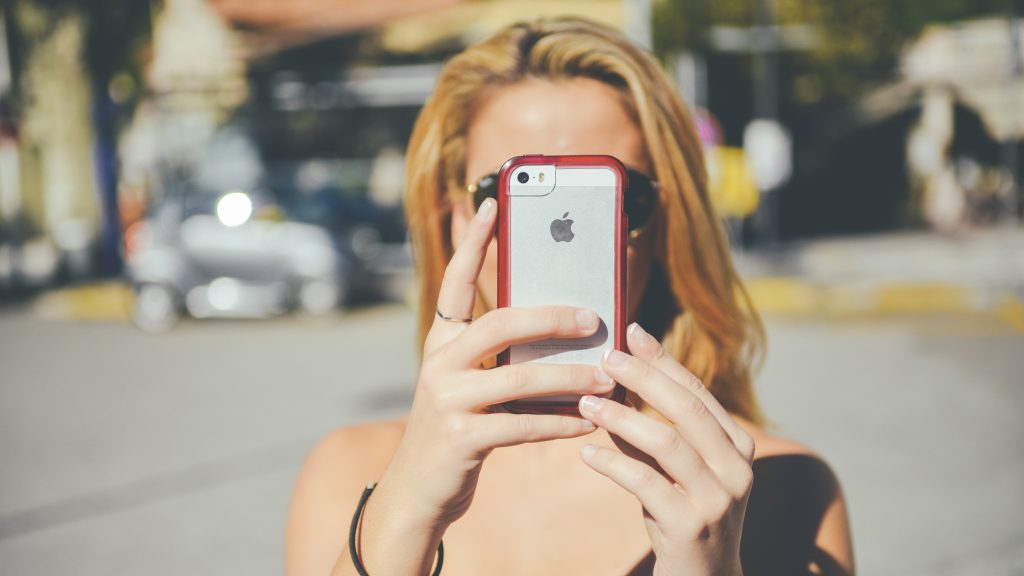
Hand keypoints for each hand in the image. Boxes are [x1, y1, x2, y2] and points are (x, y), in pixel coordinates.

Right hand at [376, 197, 614, 532]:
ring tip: (606, 377)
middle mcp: (438, 362)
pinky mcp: (460, 437)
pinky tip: (587, 420)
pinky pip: (523, 425)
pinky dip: (560, 423)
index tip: (491, 203)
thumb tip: (567, 332)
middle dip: (552, 317)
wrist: (420, 489)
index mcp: (441, 341)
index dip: (473, 242)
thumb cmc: (459, 427)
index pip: (456, 282)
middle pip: (500, 323)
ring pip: (519, 376)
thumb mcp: (470, 383)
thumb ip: (502, 357)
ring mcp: (446, 399)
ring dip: (570, 378)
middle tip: (593, 318)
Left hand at [576, 323, 755, 575]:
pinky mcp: (691, 527)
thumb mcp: (672, 470)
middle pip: (687, 409)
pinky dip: (613, 464)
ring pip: (668, 443)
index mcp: (738, 447)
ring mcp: (718, 499)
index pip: (698, 392)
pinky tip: (586, 454)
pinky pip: (647, 484)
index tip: (631, 332)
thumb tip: (613, 384)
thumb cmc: (682, 517)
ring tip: (587, 403)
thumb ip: (650, 431)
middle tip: (606, 358)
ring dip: (623, 418)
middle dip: (645, 378)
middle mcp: (737, 469)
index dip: (663, 360)